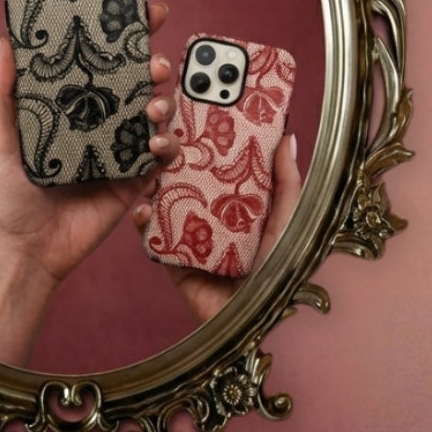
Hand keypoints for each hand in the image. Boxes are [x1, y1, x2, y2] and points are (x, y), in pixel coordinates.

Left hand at [0, 2, 179, 364]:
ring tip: (151, 106)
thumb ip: (3, 91)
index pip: (103, 61)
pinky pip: (162, 156)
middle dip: (153, 64)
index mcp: (73, 104)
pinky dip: (166, 145)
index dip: (127, 35)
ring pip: (157, 114)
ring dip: (163, 103)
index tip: (146, 10)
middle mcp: (101, 121)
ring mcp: (121, 149)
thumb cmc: (11, 192)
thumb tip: (4, 40)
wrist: (28, 248)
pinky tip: (155, 143)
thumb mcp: (0, 137)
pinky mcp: (135, 179)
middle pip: (138, 82)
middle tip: (151, 63)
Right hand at [133, 133, 302, 324]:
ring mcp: (191, 239)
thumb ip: (287, 181)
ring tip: (147, 163)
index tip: (191, 111)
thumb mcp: (290, 219)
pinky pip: (153, 239)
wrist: (265, 321)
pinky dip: (143, 223)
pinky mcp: (174, 262)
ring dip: (152, 183)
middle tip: (161, 133)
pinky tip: (142, 208)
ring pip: (165, 204)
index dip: (206, 142)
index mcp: (240, 204)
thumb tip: (288, 135)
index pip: (219, 167)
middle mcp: (213, 218)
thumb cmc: (284, 270)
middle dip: (171, 157)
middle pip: (187, 181)